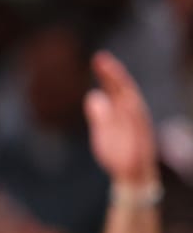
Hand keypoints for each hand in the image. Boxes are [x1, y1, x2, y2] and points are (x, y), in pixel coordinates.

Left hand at [86, 51, 157, 186]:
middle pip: (123, 88)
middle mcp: (133, 113)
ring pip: (131, 99)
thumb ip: (99, 114)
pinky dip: (131, 107)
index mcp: (123, 110)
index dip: (108, 73)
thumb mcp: (103, 132)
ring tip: (109, 70)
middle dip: (112, 73)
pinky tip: (123, 96)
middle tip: (99, 58)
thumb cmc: (118, 153)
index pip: (116, 87)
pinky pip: (137, 120)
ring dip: (121, 84)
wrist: (130, 174)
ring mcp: (138, 123)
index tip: (97, 59)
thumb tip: (93, 95)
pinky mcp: (141, 136)